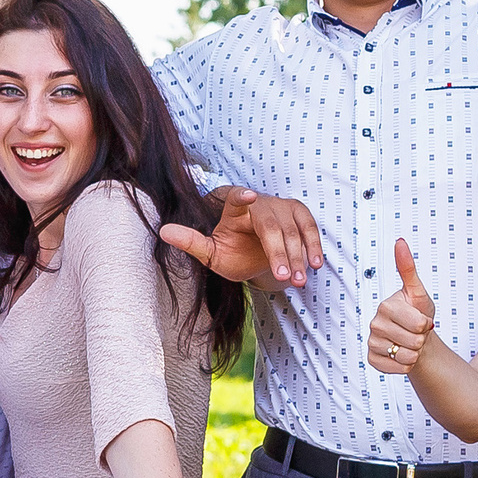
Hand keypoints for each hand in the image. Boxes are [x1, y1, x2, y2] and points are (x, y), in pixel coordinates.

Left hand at [161, 189, 321, 288]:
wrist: (256, 254)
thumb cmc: (231, 252)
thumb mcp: (210, 253)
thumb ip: (191, 242)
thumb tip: (163, 231)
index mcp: (232, 210)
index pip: (234, 200)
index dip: (241, 197)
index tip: (248, 196)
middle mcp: (259, 204)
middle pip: (270, 225)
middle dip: (277, 252)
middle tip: (282, 275)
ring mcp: (280, 207)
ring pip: (291, 230)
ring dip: (297, 256)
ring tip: (297, 281)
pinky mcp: (298, 213)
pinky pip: (309, 228)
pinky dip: (313, 246)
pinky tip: (314, 265)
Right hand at [368, 239, 437, 373]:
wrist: (415, 337)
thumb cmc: (419, 314)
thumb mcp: (418, 291)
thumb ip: (408, 268)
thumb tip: (400, 241)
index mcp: (385, 306)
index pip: (417, 324)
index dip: (426, 325)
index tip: (422, 319)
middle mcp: (374, 324)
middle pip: (413, 341)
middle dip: (421, 340)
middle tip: (416, 333)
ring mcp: (372, 342)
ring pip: (406, 357)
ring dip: (415, 353)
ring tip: (410, 344)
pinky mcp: (372, 359)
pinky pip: (397, 369)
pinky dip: (406, 366)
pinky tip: (403, 355)